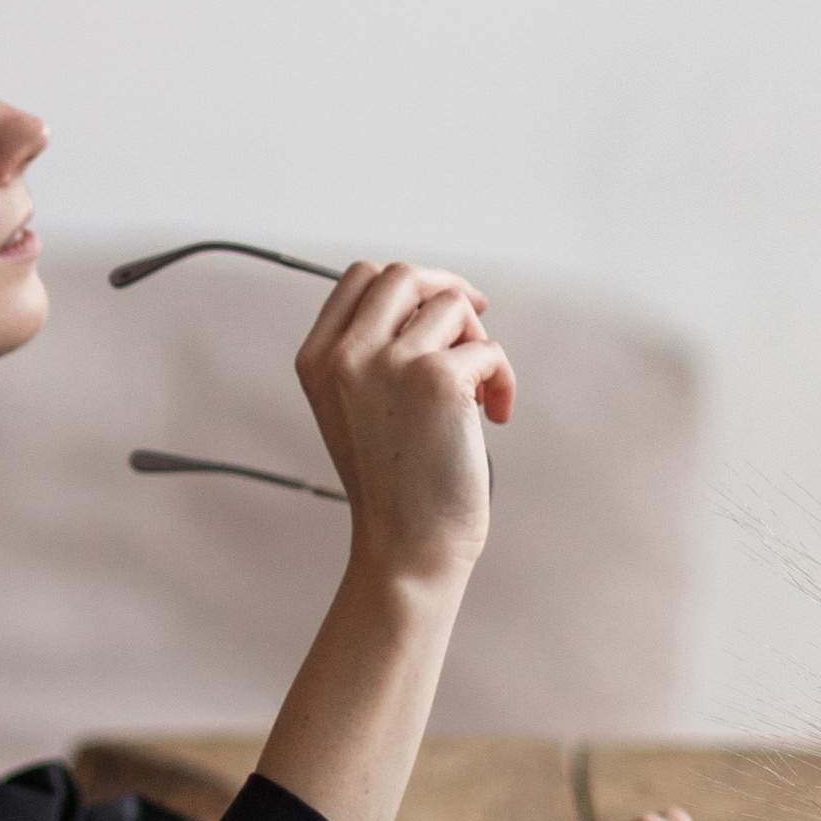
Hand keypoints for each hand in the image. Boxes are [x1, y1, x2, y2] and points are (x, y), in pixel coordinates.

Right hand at [293, 261, 515, 590]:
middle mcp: (345, 354)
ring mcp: (389, 363)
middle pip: (404, 275)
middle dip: (447, 293)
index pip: (359, 277)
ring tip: (478, 393)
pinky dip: (503, 380)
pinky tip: (497, 416)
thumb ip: (372, 352)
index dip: (409, 284)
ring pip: (452, 306)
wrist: (406, 545)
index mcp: (317, 359)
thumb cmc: (394, 483)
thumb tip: (435, 296)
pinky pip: (488, 350)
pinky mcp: (437, 380)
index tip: (440, 306)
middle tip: (475, 329)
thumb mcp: (356, 408)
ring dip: (477, 343)